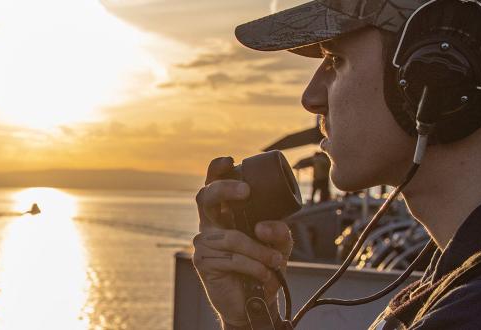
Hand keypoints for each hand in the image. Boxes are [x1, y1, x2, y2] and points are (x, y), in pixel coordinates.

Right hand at [193, 157, 293, 326]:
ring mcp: (203, 241)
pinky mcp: (202, 261)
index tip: (229, 160)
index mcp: (225, 213)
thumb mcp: (279, 245)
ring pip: (232, 237)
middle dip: (225, 189)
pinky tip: (263, 276)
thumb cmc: (262, 266)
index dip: (217, 170)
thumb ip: (279, 232)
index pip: (215, 185)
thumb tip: (263, 227)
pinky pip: (233, 258)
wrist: (254, 301)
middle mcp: (210, 222)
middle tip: (245, 191)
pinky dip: (254, 267)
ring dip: (260, 252)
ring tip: (274, 263)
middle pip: (206, 196)